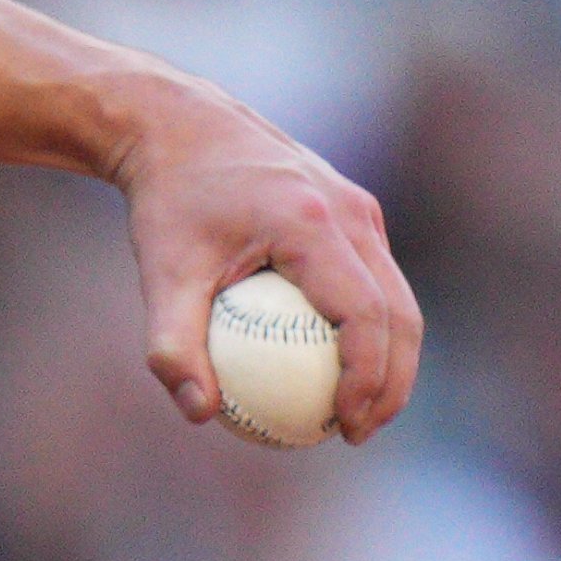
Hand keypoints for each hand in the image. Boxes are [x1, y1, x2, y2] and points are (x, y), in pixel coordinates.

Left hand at [111, 85, 422, 441]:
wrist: (181, 127)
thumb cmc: (168, 202)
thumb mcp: (160, 272)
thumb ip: (172, 344)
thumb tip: (199, 414)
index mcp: (311, 224)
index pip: (363, 315)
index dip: (366, 379)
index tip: (343, 428)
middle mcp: (350, 211)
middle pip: (399, 312)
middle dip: (392, 382)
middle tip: (356, 433)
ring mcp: (359, 207)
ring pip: (397, 296)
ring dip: (391, 358)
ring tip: (356, 411)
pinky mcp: (354, 209)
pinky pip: (376, 279)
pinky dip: (371, 326)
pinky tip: (334, 367)